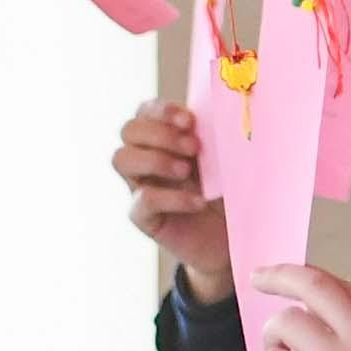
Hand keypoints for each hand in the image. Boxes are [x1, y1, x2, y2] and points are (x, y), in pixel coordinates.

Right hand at [116, 104, 231, 300]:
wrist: (229, 240)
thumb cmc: (226, 195)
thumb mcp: (225, 161)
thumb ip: (216, 138)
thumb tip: (224, 115)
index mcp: (163, 138)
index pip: (146, 111)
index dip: (162, 111)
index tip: (190, 121)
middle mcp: (145, 159)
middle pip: (128, 130)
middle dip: (160, 134)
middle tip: (194, 148)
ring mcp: (140, 187)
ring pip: (121, 158)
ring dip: (155, 159)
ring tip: (187, 171)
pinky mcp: (144, 217)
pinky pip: (143, 200)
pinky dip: (172, 197)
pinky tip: (198, 201)